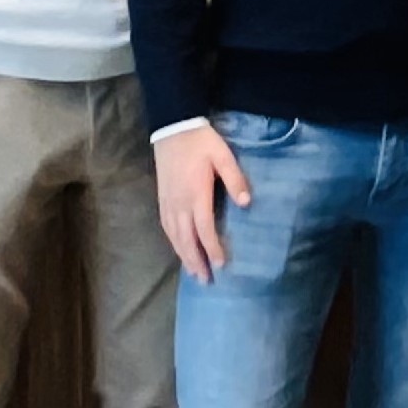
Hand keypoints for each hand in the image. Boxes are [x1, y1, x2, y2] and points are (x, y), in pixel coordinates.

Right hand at [155, 126, 250, 281]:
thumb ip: (234, 179)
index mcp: (195, 193)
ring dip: (184, 256)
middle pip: (186, 239)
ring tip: (194, 273)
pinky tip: (179, 250)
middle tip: (206, 280)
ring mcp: (168, 202)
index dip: (212, 248)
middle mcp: (179, 202)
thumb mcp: (223, 156)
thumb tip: (246, 203)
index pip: (204, 228)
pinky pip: (166, 227)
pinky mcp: (162, 198)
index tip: (221, 265)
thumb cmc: (202, 141)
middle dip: (196, 261)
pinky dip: (173, 242)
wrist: (173, 127)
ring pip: (174, 236)